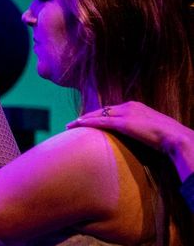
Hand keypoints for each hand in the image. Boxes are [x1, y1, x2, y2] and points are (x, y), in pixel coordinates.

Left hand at [69, 101, 193, 178]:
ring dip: (83, 120)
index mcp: (136, 106)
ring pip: (99, 115)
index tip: (87, 120)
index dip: (98, 115)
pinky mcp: (124, 123)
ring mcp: (127, 113)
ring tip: (70, 125)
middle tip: (73, 122)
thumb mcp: (150, 130)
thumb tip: (135, 139)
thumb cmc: (166, 138)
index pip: (112, 109)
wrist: (175, 137)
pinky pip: (101, 122)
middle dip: (87, 116)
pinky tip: (77, 125)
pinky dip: (88, 123)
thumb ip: (140, 130)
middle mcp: (130, 106)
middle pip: (102, 110)